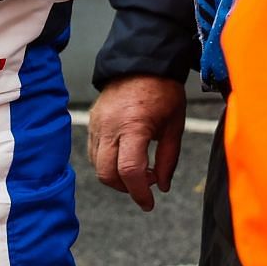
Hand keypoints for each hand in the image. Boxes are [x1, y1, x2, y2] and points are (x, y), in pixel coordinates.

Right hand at [88, 74, 188, 211]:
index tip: (148, 203)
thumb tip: (162, 186)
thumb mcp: (175, 125)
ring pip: (97, 165)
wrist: (142, 62)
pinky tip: (125, 157)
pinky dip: (107, 162)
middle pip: (107, 174)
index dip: (139, 192)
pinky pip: (93, 151)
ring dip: (116, 176)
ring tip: (138, 169)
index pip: (130, 171)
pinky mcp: (92, 121)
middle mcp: (110, 126)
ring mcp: (97, 124)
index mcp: (134, 126)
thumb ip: (169, 159)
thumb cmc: (163, 91)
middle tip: (146, 185)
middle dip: (126, 188)